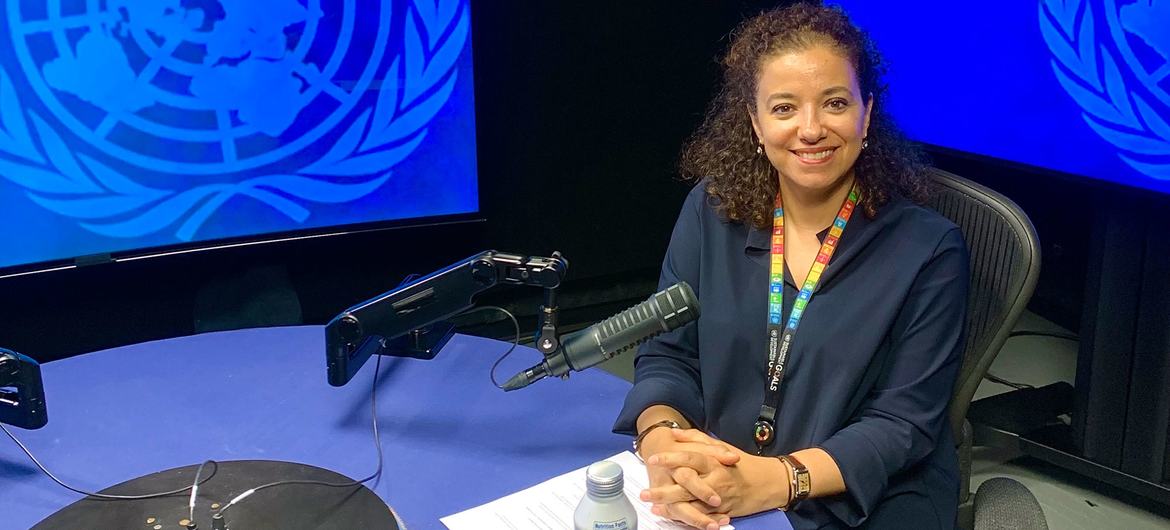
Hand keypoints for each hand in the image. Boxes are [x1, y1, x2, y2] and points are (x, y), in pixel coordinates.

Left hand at [643, 429, 788, 521]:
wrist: (767, 482)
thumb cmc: (741, 463)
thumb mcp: (720, 446)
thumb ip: (696, 438)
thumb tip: (674, 432)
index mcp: (713, 461)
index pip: (690, 457)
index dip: (671, 458)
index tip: (653, 459)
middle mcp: (715, 479)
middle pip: (686, 485)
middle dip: (665, 490)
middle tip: (645, 492)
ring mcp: (719, 498)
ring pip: (692, 504)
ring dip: (672, 508)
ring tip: (654, 507)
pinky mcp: (723, 512)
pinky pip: (704, 517)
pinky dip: (689, 519)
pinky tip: (673, 518)